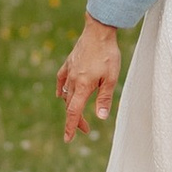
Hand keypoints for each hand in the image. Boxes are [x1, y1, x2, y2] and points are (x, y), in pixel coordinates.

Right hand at [58, 17, 121, 141]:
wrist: (98, 31)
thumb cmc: (108, 54)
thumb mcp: (111, 78)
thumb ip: (104, 98)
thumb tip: (100, 117)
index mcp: (83, 86)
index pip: (73, 112)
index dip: (70, 127)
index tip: (67, 140)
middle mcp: (73, 81)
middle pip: (70, 106)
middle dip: (76, 120)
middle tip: (86, 130)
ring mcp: (69, 71)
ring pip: (66, 94)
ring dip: (71, 106)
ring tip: (78, 113)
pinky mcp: (69, 63)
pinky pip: (61, 80)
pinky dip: (61, 89)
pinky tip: (61, 93)